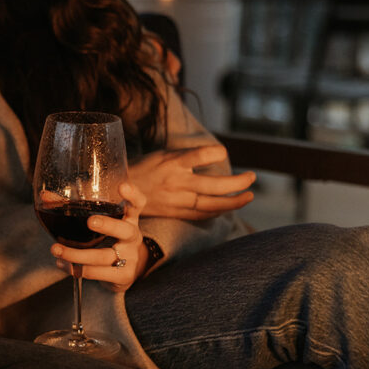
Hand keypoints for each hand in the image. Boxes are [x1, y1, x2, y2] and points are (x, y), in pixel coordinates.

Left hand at [50, 183, 146, 292]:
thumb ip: (73, 208)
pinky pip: (98, 274)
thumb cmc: (106, 239)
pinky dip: (78, 270)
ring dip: (77, 254)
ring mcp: (130, 258)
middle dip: (108, 225)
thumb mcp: (98, 223)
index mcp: (128, 218)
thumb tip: (45, 196)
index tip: (122, 187)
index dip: (133, 195)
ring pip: (104, 256)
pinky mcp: (123, 276)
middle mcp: (132, 237)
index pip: (137, 204)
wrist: (124, 272)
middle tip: (90, 222)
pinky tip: (63, 265)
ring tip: (56, 249)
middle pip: (125, 230)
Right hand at [128, 145, 254, 219]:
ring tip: (249, 195)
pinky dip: (217, 211)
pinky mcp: (173, 212)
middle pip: (213, 185)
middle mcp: (175, 182)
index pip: (201, 155)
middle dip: (237, 182)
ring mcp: (175, 199)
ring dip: (233, 201)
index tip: (223, 153)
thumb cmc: (143, 168)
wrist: (117, 191)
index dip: (217, 153)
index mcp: (171, 162)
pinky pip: (200, 214)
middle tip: (252, 177)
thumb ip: (187, 157)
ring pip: (211, 203)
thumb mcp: (162, 154)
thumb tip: (215, 155)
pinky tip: (228, 208)